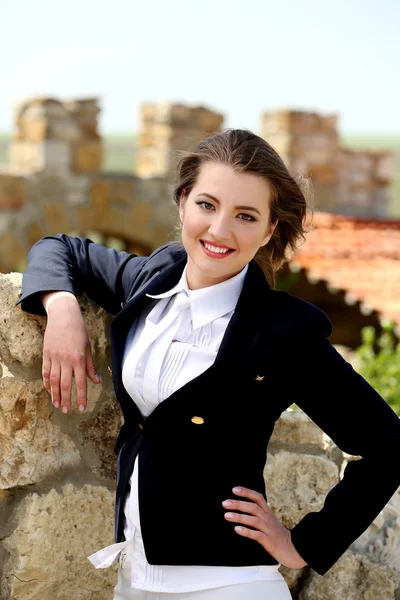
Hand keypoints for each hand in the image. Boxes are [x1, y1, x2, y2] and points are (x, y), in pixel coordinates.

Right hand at [41, 293, 100, 413]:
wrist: (63, 315)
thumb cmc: (79, 331)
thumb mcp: (88, 347)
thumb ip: (90, 366)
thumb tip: (96, 381)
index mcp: (79, 359)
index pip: (81, 383)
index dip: (81, 397)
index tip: (82, 408)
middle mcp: (66, 360)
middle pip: (65, 385)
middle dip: (66, 400)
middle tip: (66, 411)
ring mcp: (54, 357)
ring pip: (54, 381)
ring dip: (55, 394)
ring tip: (57, 405)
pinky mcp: (46, 354)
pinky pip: (46, 372)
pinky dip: (47, 383)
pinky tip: (49, 391)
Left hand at [222, 486, 306, 568]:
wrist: (292, 549)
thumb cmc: (276, 534)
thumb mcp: (268, 520)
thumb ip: (258, 513)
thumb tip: (241, 506)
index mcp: (268, 512)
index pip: (258, 498)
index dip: (246, 492)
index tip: (234, 489)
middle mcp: (268, 519)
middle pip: (253, 507)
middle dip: (238, 504)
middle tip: (224, 503)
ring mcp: (269, 530)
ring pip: (254, 520)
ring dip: (239, 517)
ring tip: (226, 515)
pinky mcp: (269, 541)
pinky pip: (257, 535)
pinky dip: (247, 531)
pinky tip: (237, 529)